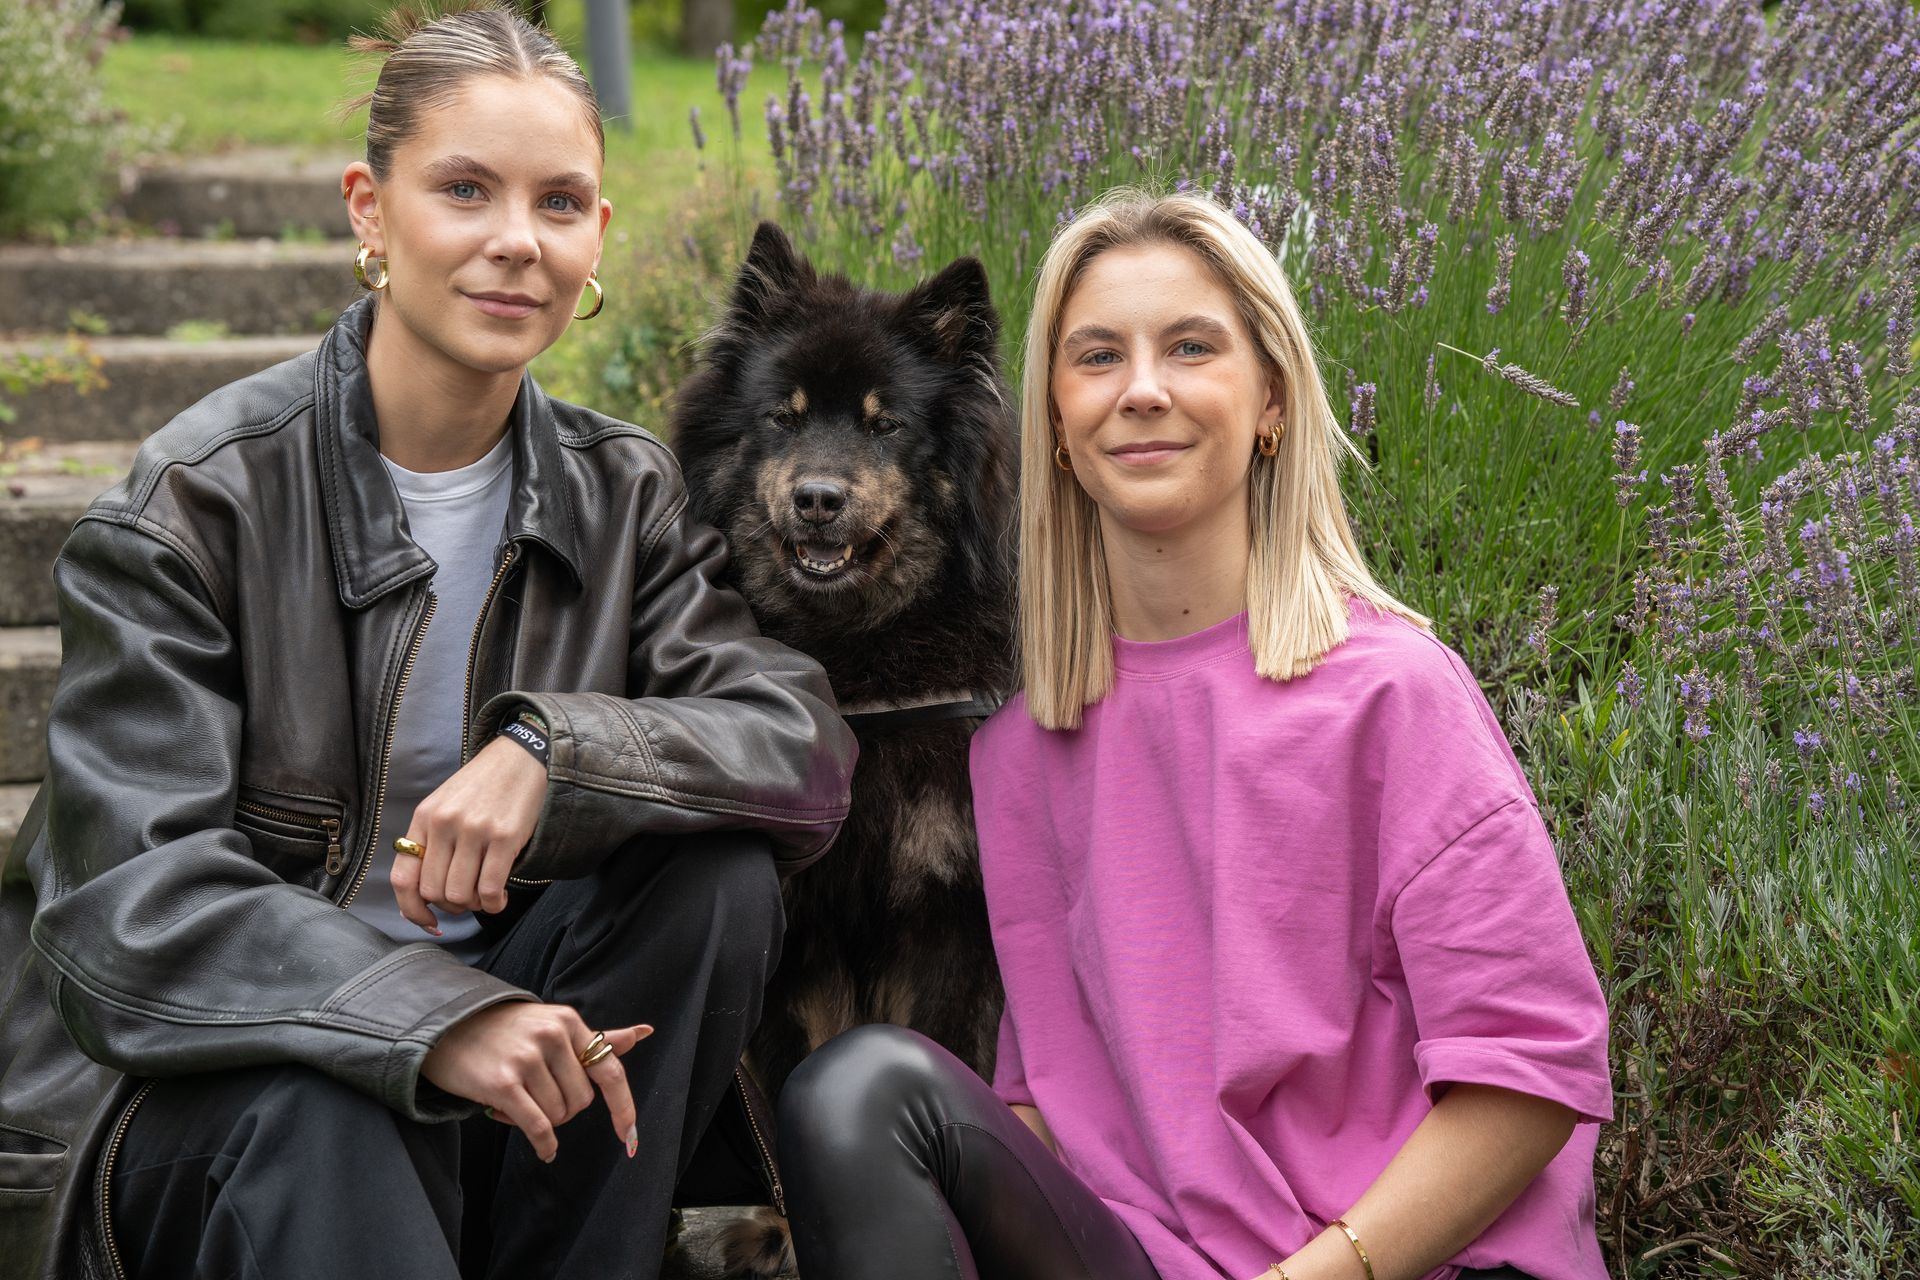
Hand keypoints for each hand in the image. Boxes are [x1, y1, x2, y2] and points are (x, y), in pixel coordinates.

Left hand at [393, 735, 545, 930]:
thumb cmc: (485, 786)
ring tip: (486, 896)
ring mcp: (473, 830)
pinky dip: (494, 904)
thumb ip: (432, 841)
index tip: (429, 921)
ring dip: (474, 906)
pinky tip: (500, 898)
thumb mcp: (446, 805)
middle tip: (468, 900)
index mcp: (424, 818)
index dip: (412, 910)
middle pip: (433, 892)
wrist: (522, 757)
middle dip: (451, 907)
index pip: (403, 878)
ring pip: (460, 895)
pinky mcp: (504, 836)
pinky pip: (489, 889)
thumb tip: (425, 893)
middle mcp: (444, 824)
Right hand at [421, 1002, 652, 1161]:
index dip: (623, 1105)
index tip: (629, 1135)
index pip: (609, 1068)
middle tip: (538, 1099)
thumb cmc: (506, 1031)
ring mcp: (527, 1059)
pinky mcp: (503, 1083)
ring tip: (517, 1103)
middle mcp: (552, 1036)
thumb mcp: (552, 1026)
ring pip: (558, 1115)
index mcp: (568, 1022)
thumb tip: (643, 1033)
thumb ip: (596, 1039)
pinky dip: (544, 1144)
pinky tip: (545, 1149)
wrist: (447, 1027)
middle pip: (582, 1100)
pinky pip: (538, 1127)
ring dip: (542, 1120)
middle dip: (564, 1109)